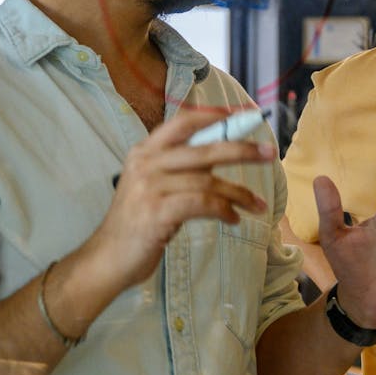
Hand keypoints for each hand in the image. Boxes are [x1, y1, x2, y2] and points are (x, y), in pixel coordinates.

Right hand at [85, 112, 275, 291]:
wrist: (107, 259)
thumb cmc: (136, 223)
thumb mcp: (152, 186)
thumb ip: (178, 168)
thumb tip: (219, 153)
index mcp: (144, 151)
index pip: (182, 122)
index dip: (213, 115)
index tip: (240, 115)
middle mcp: (145, 163)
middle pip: (203, 149)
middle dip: (241, 150)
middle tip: (268, 153)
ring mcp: (149, 187)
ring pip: (208, 181)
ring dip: (238, 193)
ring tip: (257, 205)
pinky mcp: (157, 212)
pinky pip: (202, 204)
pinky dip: (224, 210)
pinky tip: (234, 219)